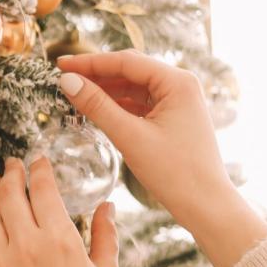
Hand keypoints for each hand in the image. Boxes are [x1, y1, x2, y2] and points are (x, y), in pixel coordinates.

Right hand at [54, 50, 231, 226]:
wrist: (205, 204)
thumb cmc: (175, 172)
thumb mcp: (129, 136)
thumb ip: (97, 106)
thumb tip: (67, 81)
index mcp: (177, 82)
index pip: (126, 62)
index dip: (90, 62)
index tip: (61, 64)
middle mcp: (180, 85)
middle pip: (129, 70)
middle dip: (96, 74)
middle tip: (64, 77)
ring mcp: (178, 101)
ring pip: (133, 87)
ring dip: (105, 89)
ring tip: (75, 94)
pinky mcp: (173, 117)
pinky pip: (139, 103)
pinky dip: (116, 104)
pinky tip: (96, 109)